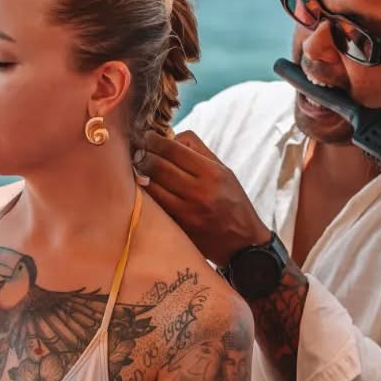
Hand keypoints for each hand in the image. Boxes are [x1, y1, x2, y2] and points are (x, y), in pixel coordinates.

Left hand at [133, 132, 267, 268]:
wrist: (242, 243)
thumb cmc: (232, 201)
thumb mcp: (224, 171)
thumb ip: (198, 151)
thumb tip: (169, 137)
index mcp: (212, 174)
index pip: (173, 149)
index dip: (155, 140)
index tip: (147, 137)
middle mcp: (200, 192)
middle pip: (158, 166)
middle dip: (144, 156)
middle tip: (138, 152)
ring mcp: (187, 212)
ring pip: (151, 186)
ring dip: (141, 175)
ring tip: (138, 168)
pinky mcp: (178, 227)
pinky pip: (155, 205)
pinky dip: (147, 194)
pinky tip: (145, 188)